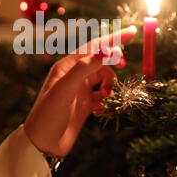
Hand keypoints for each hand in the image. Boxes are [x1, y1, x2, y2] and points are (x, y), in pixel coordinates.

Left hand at [23, 26, 136, 156]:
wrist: (43, 144)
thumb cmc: (48, 114)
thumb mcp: (65, 89)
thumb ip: (84, 68)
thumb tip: (106, 51)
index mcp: (66, 66)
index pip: (94, 47)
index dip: (114, 38)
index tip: (133, 31)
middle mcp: (73, 75)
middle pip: (101, 61)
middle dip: (113, 64)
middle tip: (123, 65)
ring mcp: (80, 90)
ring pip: (104, 78)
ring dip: (110, 85)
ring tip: (106, 97)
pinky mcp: (85, 104)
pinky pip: (103, 95)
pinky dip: (106, 99)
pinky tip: (100, 109)